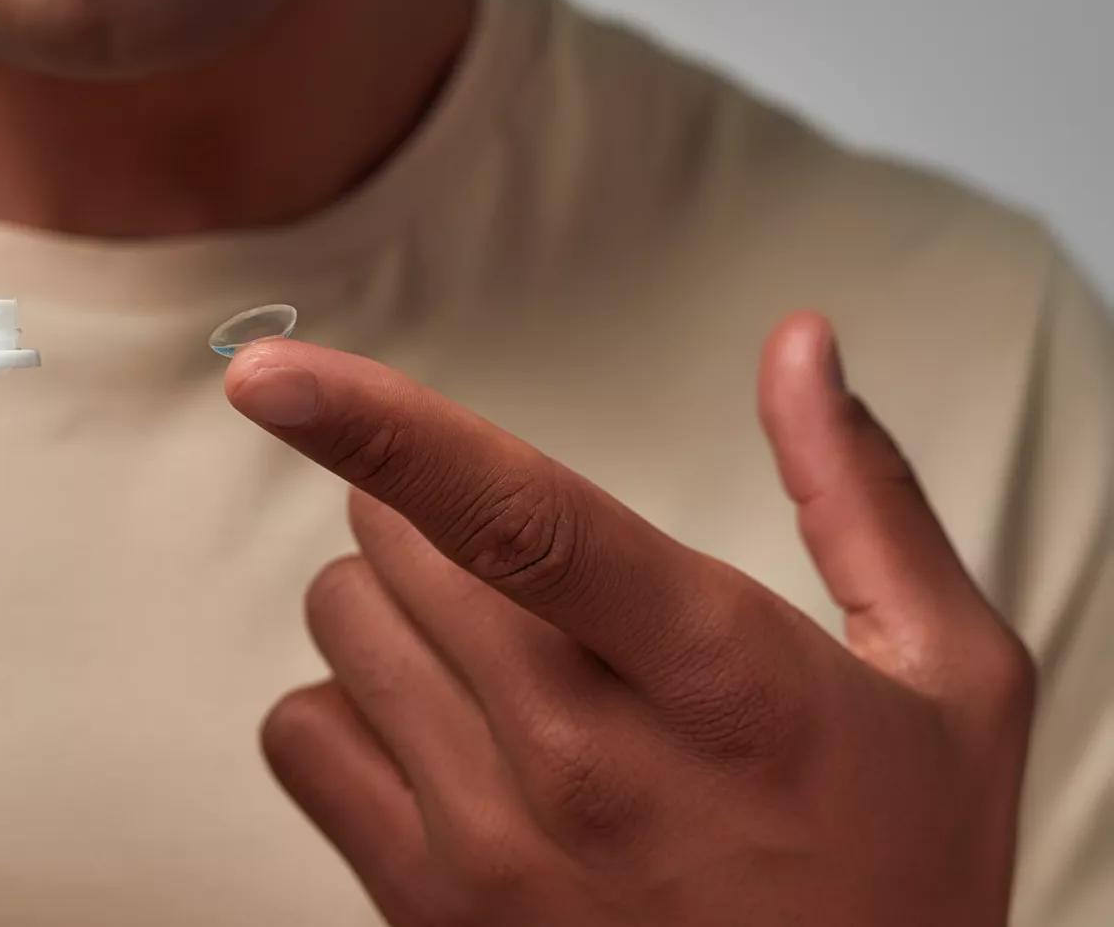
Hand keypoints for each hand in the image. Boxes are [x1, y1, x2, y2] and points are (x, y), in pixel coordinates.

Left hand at [226, 313, 1034, 926]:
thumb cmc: (899, 868)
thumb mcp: (945, 680)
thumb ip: (859, 495)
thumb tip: (800, 344)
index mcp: (721, 678)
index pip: (521, 520)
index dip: (383, 428)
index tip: (271, 372)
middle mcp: (585, 763)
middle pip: (398, 544)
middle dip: (435, 515)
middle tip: (524, 577)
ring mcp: (492, 847)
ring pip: (340, 623)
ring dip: (395, 608)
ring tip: (500, 666)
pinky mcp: (424, 908)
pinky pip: (297, 735)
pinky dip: (348, 712)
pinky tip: (438, 740)